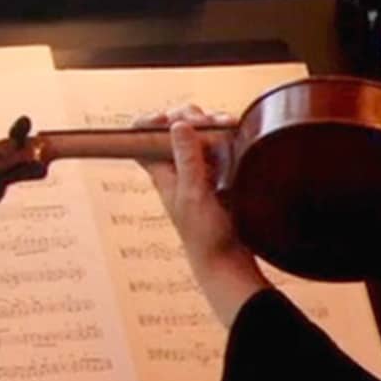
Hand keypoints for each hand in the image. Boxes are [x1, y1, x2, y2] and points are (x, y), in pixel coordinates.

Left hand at [137, 107, 270, 326]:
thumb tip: (178, 124)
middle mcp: (177, 169)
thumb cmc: (204, 235)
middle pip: (176, 130)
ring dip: (212, 125)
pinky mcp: (221, 178)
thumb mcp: (194, 194)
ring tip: (229, 123)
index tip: (170, 118)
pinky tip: (238, 136)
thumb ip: (188, 160)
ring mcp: (200, 172)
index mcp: (161, 171)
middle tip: (211, 120)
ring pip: (200, 137)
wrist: (227, 262)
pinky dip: (227, 139)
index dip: (151, 121)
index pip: (142, 136)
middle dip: (192, 118)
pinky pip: (220, 150)